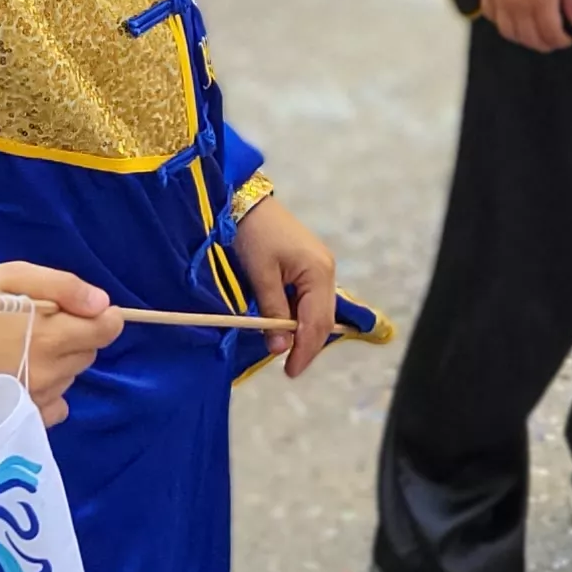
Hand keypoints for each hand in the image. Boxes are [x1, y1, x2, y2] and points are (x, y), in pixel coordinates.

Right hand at [0, 262, 122, 425]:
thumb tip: (103, 304)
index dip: (100, 315)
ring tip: (22, 346)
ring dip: (60, 360)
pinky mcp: (23, 415)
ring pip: (72, 375)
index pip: (107, 330)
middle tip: (39, 322)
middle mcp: (50, 373)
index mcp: (51, 336)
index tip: (79, 308)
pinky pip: (58, 405)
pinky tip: (25, 375)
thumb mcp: (12, 276)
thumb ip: (62, 286)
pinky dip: (50, 390)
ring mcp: (38, 398)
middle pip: (89, 351)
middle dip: (75, 334)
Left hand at [230, 195, 340, 377]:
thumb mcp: (260, 275)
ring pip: (318, 311)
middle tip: (288, 368)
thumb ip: (273, 312)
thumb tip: (280, 348)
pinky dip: (301, 317)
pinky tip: (287, 329)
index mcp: (318, 272)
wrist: (244, 200)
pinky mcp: (310, 266)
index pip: (317, 323)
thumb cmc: (253, 234)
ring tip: (287, 353)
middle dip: (307, 345)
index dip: (305, 350)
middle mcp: (327, 271)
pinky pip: (311, 300)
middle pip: (323, 319)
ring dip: (304, 333)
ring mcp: (321, 268)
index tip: (289, 371)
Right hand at [475, 0, 571, 52]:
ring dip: (522, 39)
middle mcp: (518, 6)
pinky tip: (512, 20)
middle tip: (552, 40)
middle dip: (543, 44)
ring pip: (508, 32)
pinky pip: (491, 17)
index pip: (550, 34)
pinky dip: (502, 24)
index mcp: (541, 0)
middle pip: (529, 38)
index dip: (561, 41)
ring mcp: (499, 0)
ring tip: (532, 34)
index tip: (567, 39)